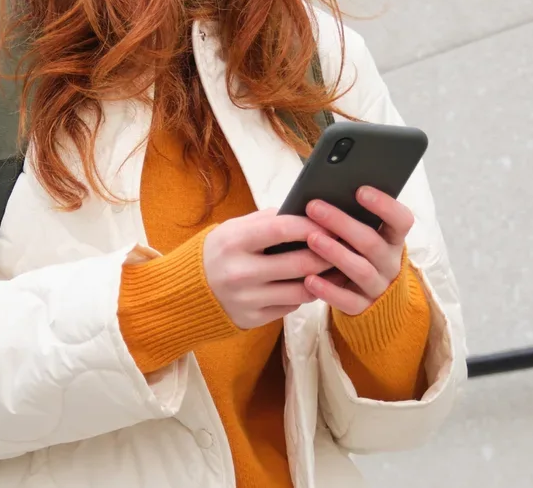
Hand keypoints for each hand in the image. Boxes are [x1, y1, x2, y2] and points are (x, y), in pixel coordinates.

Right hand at [202, 210, 336, 328]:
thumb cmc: (220, 251)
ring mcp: (247, 299)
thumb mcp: (234, 228)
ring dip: (324, 278)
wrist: (189, 290)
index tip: (330, 223)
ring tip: (336, 267)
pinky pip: (292, 307)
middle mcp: (239, 272)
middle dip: (328, 254)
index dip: (310, 226)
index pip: (281, 230)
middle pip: (298, 264)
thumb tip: (307, 213)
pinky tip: (315, 284)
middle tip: (344, 247)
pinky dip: (306, 294)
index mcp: (234, 242)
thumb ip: (268, 220)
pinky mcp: (253, 319)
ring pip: (301, 290)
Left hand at [302, 188, 412, 315]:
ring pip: (361, 270)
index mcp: (393, 240)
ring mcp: (379, 287)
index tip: (360, 190)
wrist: (375, 302)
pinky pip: (348, 300)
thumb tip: (323, 196)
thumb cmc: (360, 256)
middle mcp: (390, 263)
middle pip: (371, 242)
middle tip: (314, 207)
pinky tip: (309, 279)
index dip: (384, 205)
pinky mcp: (364, 308)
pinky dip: (328, 290)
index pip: (401, 220)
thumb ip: (354, 220)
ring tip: (311, 239)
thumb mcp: (363, 237)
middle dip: (342, 223)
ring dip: (335, 253)